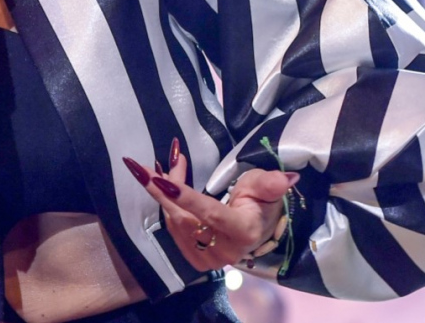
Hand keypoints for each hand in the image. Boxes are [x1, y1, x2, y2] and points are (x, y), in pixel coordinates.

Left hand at [122, 140, 296, 270]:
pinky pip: (173, 227)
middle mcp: (224, 250)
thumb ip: (270, 184)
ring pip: (174, 219)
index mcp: (243, 231)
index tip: (159, 179)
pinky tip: (165, 186)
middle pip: (183, 216)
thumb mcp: (265, 188)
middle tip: (138, 167)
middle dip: (159, 188)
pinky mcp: (195, 259)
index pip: (209, 212)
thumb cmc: (259, 203)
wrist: (256, 230)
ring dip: (163, 190)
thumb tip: (286, 178)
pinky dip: (166, 204)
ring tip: (163, 166)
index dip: (184, 196)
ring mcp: (208, 258)